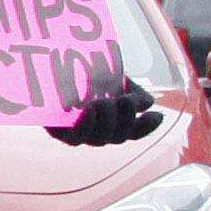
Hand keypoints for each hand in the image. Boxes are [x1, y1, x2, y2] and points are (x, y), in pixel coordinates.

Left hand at [50, 69, 165, 148]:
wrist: (52, 71)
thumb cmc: (88, 76)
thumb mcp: (115, 81)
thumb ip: (133, 93)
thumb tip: (147, 104)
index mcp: (115, 122)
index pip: (135, 131)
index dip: (147, 127)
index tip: (157, 114)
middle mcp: (99, 132)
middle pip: (118, 137)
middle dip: (125, 119)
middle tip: (125, 100)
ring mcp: (80, 135)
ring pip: (99, 139)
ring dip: (106, 122)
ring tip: (104, 103)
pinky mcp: (60, 132)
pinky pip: (74, 137)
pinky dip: (84, 126)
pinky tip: (88, 111)